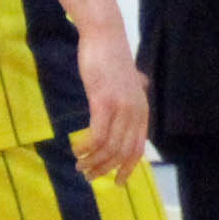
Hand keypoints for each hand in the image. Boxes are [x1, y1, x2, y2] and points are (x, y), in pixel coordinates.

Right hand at [73, 25, 150, 176]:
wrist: (104, 37)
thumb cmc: (112, 56)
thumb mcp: (129, 76)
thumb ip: (137, 84)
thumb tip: (142, 83)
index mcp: (142, 111)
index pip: (137, 149)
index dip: (128, 169)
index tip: (117, 182)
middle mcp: (135, 112)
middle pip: (122, 152)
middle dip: (105, 169)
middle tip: (88, 176)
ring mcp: (120, 108)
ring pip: (108, 147)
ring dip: (92, 161)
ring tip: (79, 166)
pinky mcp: (103, 102)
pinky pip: (97, 134)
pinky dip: (86, 147)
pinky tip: (76, 150)